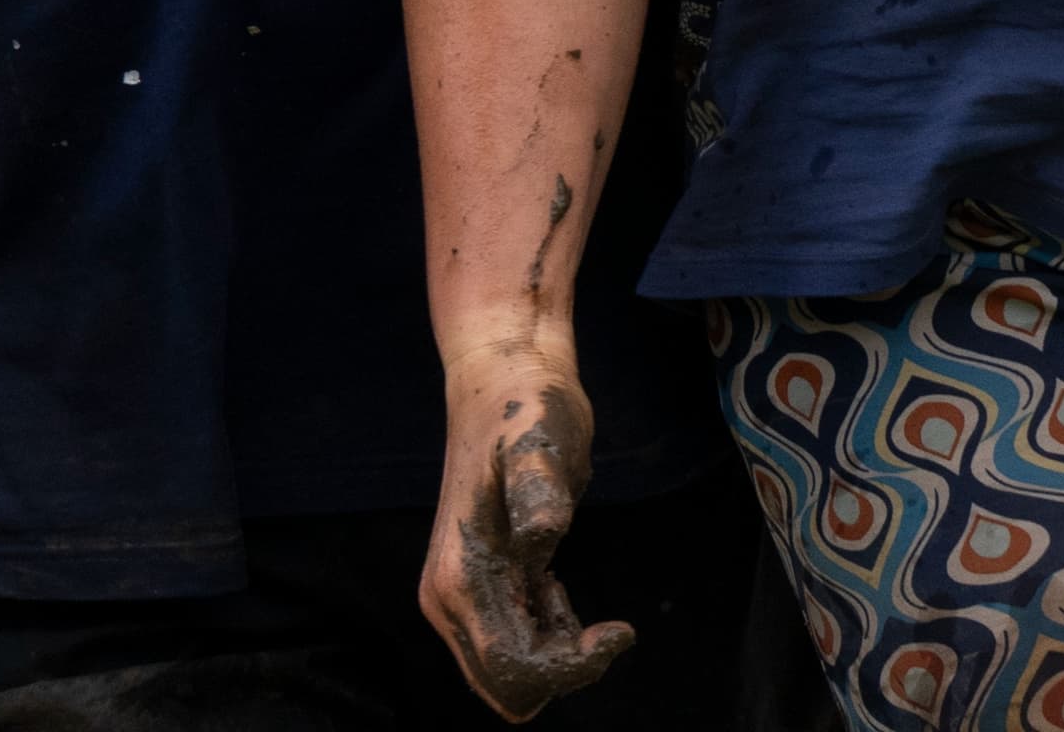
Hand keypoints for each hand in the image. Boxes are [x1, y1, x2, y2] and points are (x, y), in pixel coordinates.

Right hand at [419, 338, 633, 718]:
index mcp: (459, 579)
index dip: (573, 669)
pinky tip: (550, 581)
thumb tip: (541, 538)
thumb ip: (539, 491)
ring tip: (561, 583)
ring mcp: (453, 595)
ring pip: (508, 676)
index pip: (514, 672)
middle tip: (589, 613)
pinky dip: (542, 633)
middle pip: (507, 687)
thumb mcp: (543, 442)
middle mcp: (445, 598)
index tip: (618, 629)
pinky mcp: (469, 587)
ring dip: (551, 650)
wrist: (501, 375)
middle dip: (559, 667)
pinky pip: (509, 649)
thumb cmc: (527, 408)